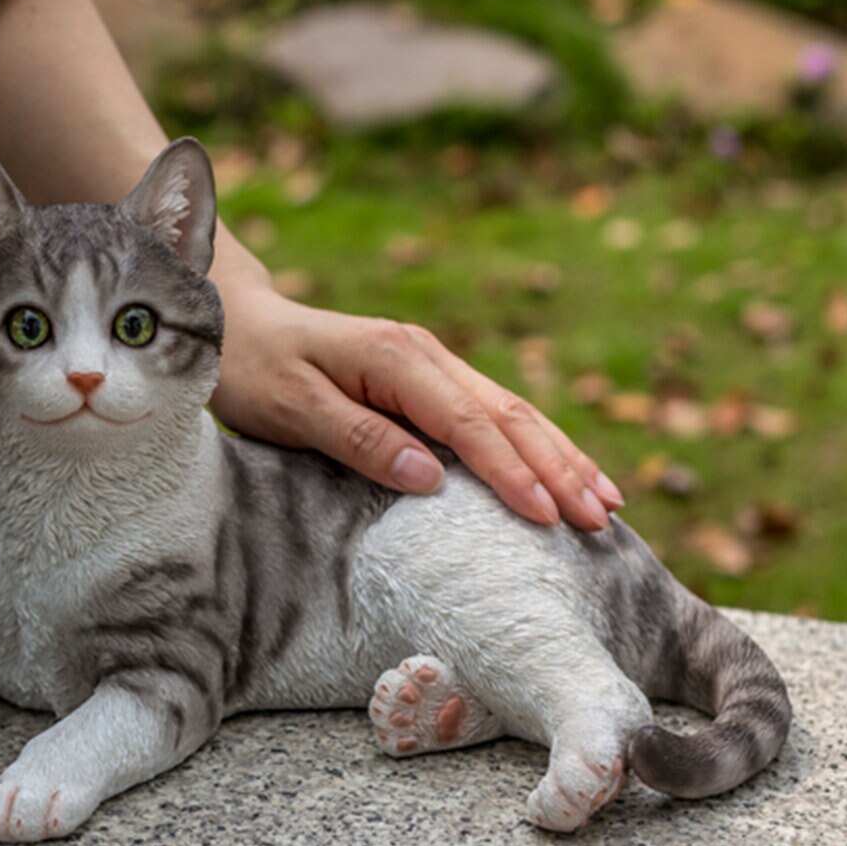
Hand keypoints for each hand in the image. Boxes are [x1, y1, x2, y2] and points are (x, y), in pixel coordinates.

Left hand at [211, 289, 623, 530]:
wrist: (240, 325)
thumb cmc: (255, 370)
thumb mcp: (293, 408)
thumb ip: (360, 439)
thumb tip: (430, 479)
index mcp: (395, 358)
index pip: (467, 423)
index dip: (510, 472)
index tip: (547, 516)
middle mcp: (425, 355)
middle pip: (508, 414)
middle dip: (559, 468)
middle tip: (599, 520)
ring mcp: (432, 364)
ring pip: (513, 411)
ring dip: (562, 456)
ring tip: (606, 502)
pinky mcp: (429, 381)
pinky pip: (493, 414)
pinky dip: (535, 445)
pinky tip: (565, 471)